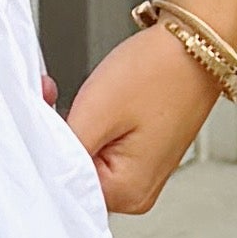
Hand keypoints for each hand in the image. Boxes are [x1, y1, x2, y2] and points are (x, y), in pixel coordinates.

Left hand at [59, 25, 220, 221]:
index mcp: (128, 193)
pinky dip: (88, 125)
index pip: (63, 185)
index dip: (44, 148)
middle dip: (56, 136)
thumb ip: (62, 149)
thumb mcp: (96, 111)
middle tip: (51, 99)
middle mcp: (137, 193)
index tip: (40, 115)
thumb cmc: (159, 72)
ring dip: (70, 128)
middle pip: (73, 174)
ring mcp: (141, 175)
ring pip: (84, 158)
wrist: (196, 44)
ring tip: (79, 97)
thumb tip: (41, 167)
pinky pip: (101, 147)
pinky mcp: (141, 155)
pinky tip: (92, 103)